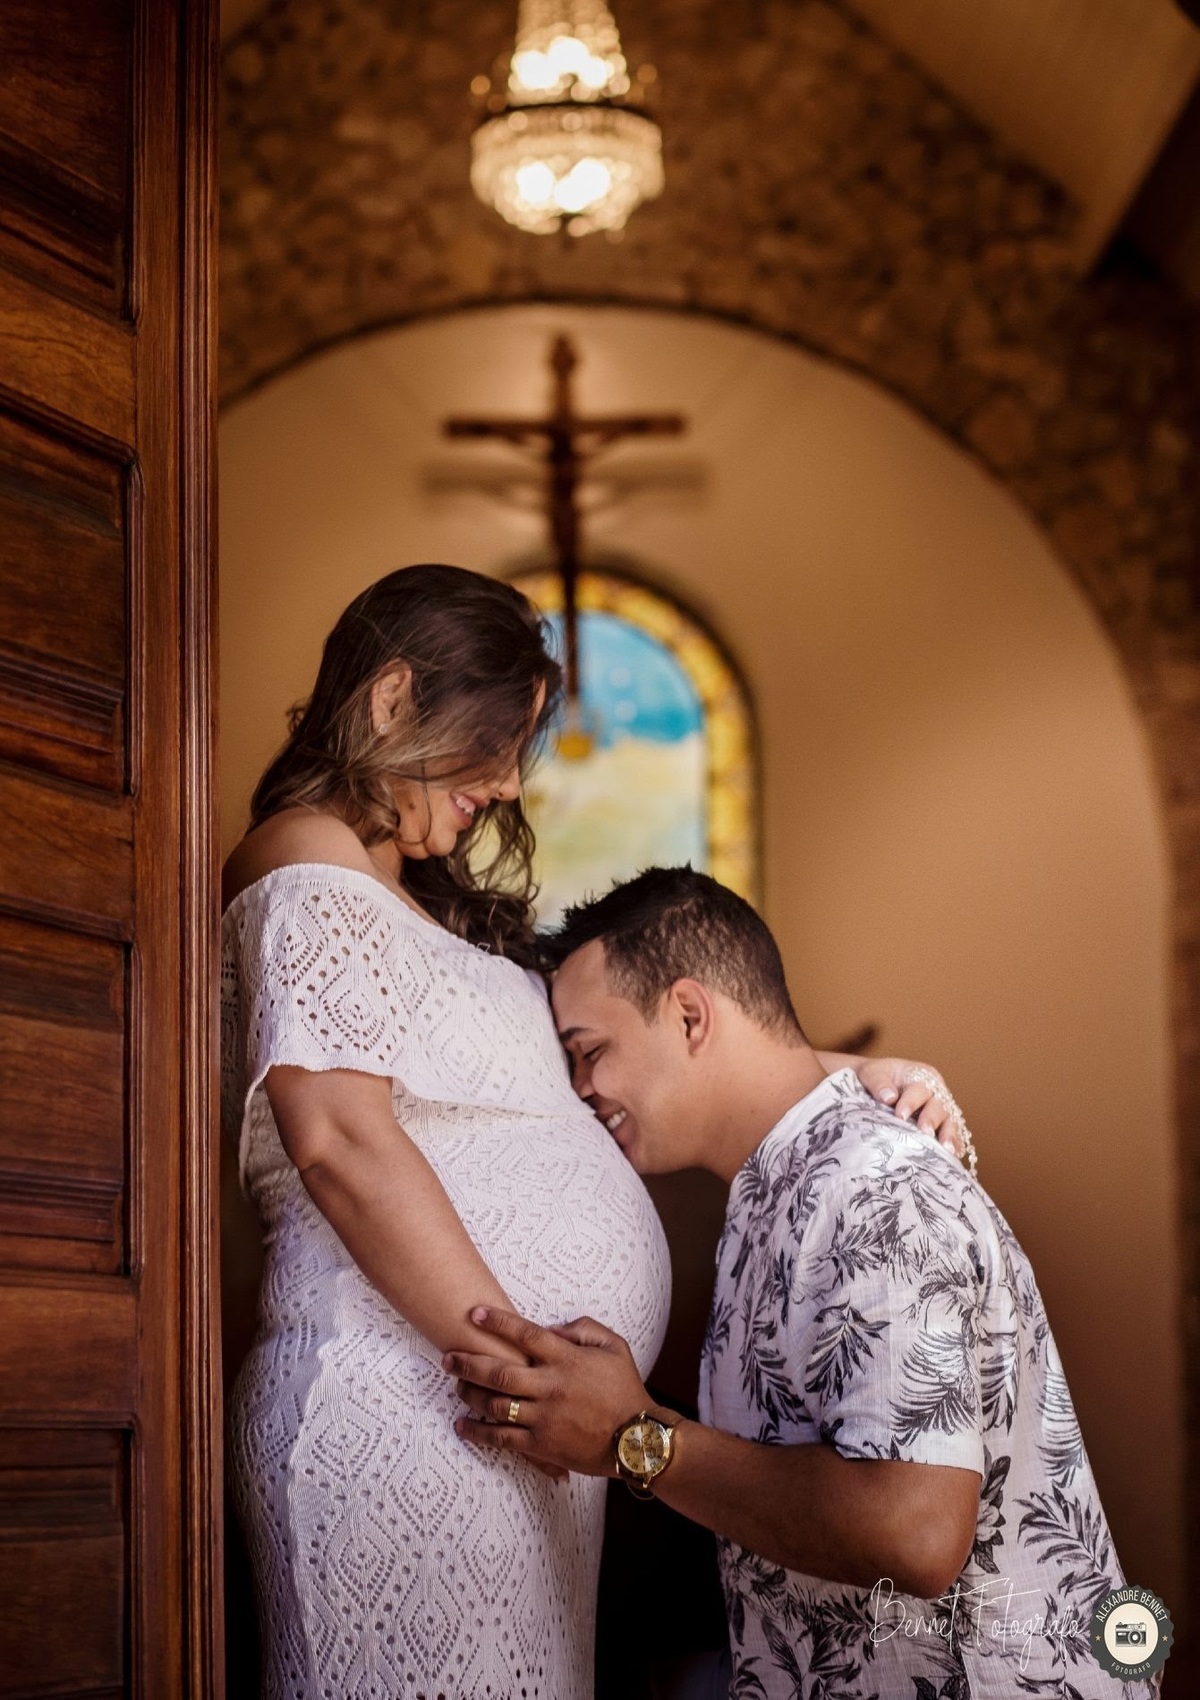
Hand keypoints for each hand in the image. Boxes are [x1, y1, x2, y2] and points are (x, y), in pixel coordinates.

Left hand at [444, 1306, 650, 1477]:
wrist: (637, 1440)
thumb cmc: (626, 1390)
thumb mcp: (614, 1347)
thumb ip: (583, 1329)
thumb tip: (552, 1328)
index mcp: (567, 1359)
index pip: (525, 1334)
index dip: (497, 1322)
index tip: (474, 1313)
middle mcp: (550, 1386)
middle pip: (498, 1371)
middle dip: (468, 1361)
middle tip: (447, 1356)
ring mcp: (544, 1417)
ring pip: (495, 1404)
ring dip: (470, 1393)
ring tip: (455, 1385)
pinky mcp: (541, 1445)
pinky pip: (502, 1439)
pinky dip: (478, 1432)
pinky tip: (461, 1425)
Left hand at [858, 1057, 969, 1161]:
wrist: (874, 1084)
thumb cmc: (875, 1076)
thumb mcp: (872, 1073)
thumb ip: (879, 1083)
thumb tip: (888, 1097)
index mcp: (921, 1075)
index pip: (919, 1089)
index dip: (911, 1102)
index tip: (900, 1115)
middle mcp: (935, 1093)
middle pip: (938, 1105)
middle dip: (931, 1119)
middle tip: (925, 1132)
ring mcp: (940, 1110)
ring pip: (949, 1120)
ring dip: (949, 1134)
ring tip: (947, 1149)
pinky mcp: (941, 1126)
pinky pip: (952, 1134)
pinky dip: (956, 1144)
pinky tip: (955, 1155)